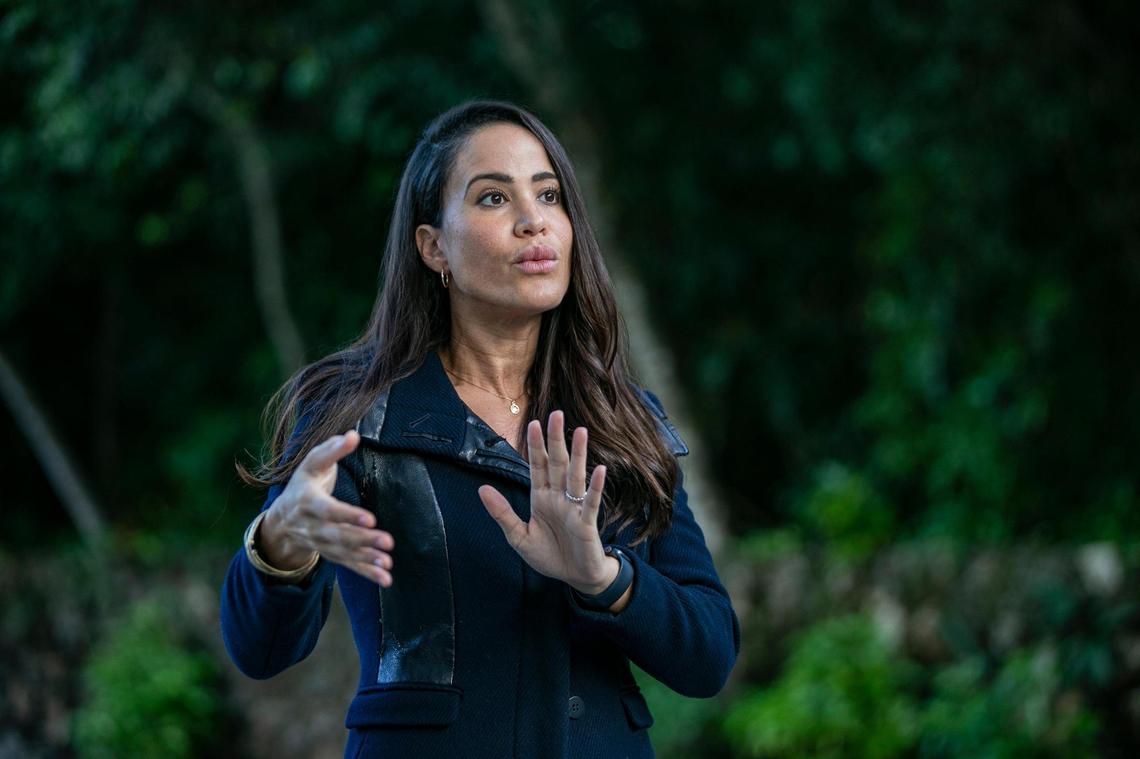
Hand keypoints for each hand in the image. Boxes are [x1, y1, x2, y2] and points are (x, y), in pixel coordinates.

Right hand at [260, 429, 395, 585]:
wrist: (282, 518)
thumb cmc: (303, 484)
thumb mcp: (312, 462)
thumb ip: (332, 449)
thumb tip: (354, 435)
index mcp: (307, 502)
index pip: (328, 511)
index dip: (347, 515)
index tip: (369, 519)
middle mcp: (312, 526)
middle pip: (339, 535)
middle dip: (363, 540)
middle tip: (387, 542)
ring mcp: (321, 543)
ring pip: (344, 553)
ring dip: (367, 559)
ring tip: (387, 564)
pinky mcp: (331, 554)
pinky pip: (349, 565)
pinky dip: (366, 572)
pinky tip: (385, 578)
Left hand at [478, 410, 615, 593]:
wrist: (574, 578)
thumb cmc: (549, 555)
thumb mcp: (518, 537)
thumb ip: (502, 513)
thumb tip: (482, 489)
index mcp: (541, 498)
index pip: (538, 466)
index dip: (535, 446)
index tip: (534, 422)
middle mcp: (559, 498)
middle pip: (557, 463)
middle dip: (556, 440)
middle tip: (557, 414)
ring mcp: (574, 508)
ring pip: (576, 477)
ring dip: (579, 455)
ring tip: (581, 432)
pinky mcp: (586, 524)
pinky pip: (591, 502)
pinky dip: (595, 487)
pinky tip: (600, 470)